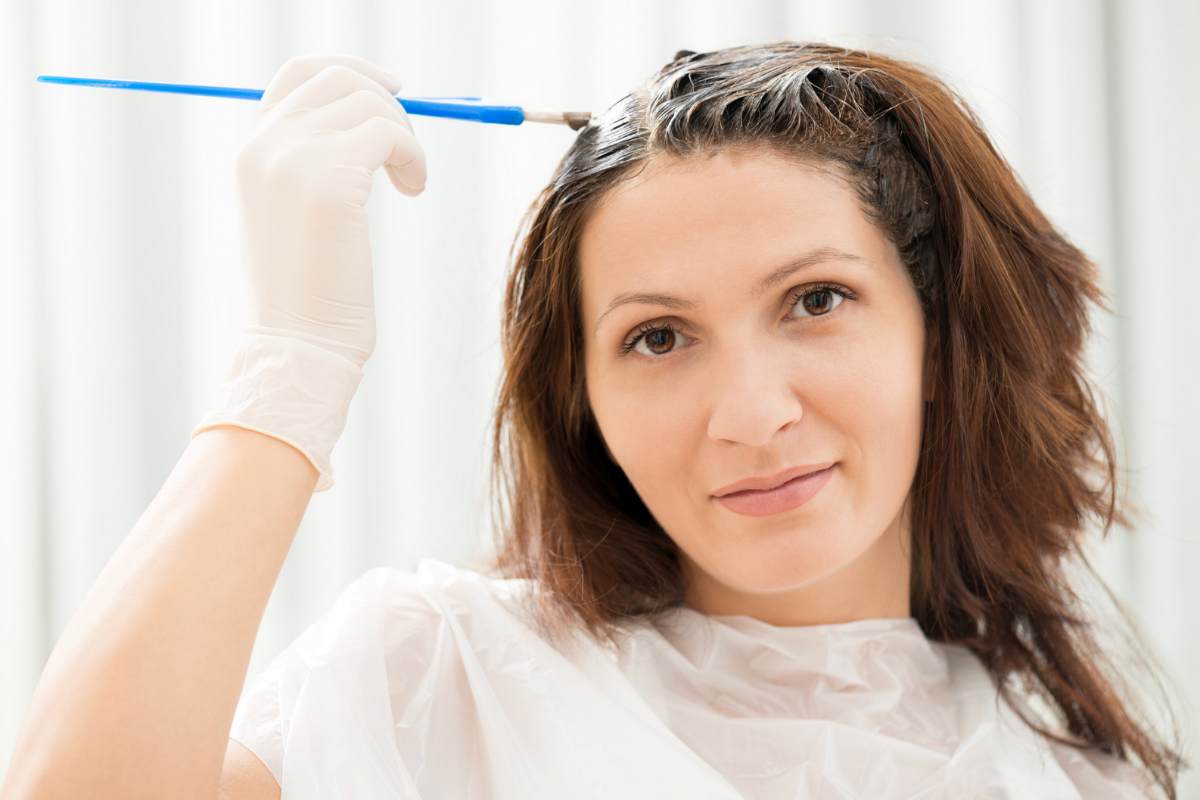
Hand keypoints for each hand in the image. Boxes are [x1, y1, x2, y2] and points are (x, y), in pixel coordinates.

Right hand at [235, 53, 426, 368]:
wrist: (297, 345)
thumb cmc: (308, 295)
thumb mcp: (296, 217)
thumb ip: (313, 164)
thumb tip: (372, 119)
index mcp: (250, 152)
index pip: (300, 74)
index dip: (353, 72)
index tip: (394, 91)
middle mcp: (263, 145)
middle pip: (340, 80)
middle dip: (388, 105)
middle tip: (407, 152)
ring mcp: (291, 158)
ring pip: (371, 104)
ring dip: (406, 137)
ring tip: (410, 181)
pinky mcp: (328, 178)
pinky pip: (390, 134)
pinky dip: (413, 156)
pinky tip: (413, 190)